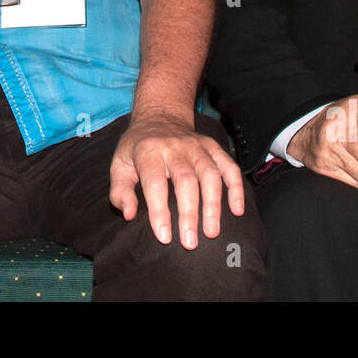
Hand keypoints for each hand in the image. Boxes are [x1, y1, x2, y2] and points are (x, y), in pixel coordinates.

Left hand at [109, 111, 245, 248]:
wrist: (160, 115)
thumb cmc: (138, 147)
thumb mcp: (119, 163)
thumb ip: (120, 190)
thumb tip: (129, 214)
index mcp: (149, 151)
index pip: (155, 184)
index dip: (160, 212)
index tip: (164, 237)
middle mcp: (175, 148)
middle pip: (185, 181)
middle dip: (189, 214)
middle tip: (190, 242)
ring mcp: (197, 146)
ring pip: (210, 174)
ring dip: (213, 205)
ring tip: (212, 231)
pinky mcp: (213, 147)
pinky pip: (229, 166)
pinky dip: (236, 187)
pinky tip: (237, 209)